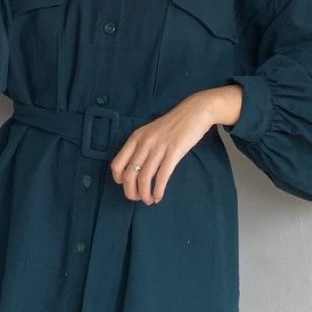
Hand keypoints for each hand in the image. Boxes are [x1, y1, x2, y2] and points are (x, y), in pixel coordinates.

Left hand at [110, 84, 243, 204]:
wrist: (195, 112)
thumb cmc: (173, 124)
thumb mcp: (150, 132)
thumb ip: (141, 147)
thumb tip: (134, 170)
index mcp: (135, 138)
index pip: (117, 164)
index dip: (119, 180)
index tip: (128, 186)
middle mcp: (144, 143)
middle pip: (129, 175)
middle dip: (131, 192)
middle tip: (138, 199)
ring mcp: (158, 147)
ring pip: (144, 178)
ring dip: (145, 194)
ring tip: (149, 200)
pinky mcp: (174, 152)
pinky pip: (161, 177)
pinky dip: (158, 190)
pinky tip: (159, 196)